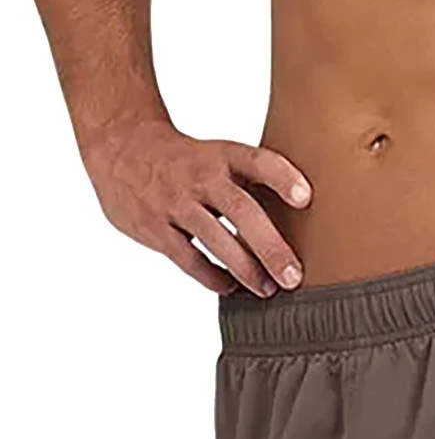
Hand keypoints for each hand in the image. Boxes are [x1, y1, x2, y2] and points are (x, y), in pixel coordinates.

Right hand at [82, 120, 311, 297]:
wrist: (124, 149)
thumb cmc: (189, 159)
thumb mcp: (220, 154)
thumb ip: (253, 179)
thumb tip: (302, 210)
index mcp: (224, 154)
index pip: (259, 161)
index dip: (283, 177)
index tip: (306, 197)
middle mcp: (202, 177)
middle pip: (241, 210)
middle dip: (270, 246)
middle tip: (294, 275)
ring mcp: (177, 203)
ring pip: (215, 240)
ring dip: (245, 269)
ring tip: (269, 289)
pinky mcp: (156, 229)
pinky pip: (188, 259)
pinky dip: (211, 276)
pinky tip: (232, 288)